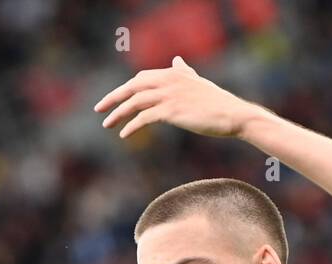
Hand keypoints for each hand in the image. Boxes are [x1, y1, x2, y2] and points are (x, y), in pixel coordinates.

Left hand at [93, 56, 255, 139]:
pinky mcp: (171, 111)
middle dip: (113, 98)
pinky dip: (131, 126)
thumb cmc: (218, 102)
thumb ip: (184, 71)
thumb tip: (176, 60)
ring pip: (134, 102)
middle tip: (98, 109)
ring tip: (107, 124)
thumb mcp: (197, 82)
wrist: (233, 115)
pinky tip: (124, 134)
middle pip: (132, 87)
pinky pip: (144, 118)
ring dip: (117, 113)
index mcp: (173, 73)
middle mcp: (168, 80)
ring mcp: (169, 95)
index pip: (141, 79)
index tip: (114, 99)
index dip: (125, 89)